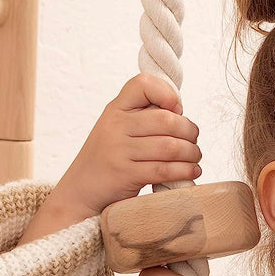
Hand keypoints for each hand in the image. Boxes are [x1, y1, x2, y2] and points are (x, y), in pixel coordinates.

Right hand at [52, 73, 203, 216]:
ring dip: (191, 153)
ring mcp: (119, 150)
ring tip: (195, 157)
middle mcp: (115, 126)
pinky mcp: (126, 174)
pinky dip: (184, 171)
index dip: (167, 93)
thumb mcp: (116, 129)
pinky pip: (164, 169)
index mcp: (115, 109)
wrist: (79, 192)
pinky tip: (191, 172)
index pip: (142, 84)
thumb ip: (142, 118)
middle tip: (194, 141)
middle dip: (189, 131)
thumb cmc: (106, 160)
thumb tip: (181, 114)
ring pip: (170, 146)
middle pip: (166, 119)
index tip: (176, 110)